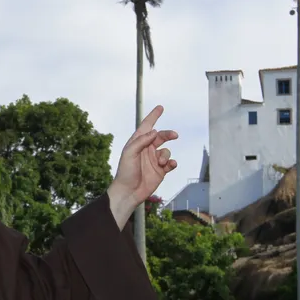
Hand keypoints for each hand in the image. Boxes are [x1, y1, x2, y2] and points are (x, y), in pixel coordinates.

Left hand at [107, 105, 177, 227]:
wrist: (129, 192)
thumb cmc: (126, 172)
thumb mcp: (130, 153)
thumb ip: (141, 141)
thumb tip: (154, 131)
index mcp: (137, 143)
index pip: (146, 126)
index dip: (153, 116)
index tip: (160, 107)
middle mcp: (147, 150)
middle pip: (161, 137)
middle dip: (168, 134)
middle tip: (174, 135)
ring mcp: (154, 160)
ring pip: (166, 151)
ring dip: (166, 156)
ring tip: (160, 164)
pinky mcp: (160, 171)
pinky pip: (170, 163)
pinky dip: (172, 163)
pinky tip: (170, 165)